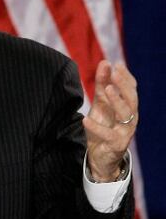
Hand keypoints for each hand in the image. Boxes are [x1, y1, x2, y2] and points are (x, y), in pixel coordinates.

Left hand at [83, 60, 137, 181]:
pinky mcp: (116, 144)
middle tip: (115, 72)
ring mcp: (125, 131)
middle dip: (124, 85)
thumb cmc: (103, 127)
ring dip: (117, 100)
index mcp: (128, 107)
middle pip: (132, 99)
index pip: (131, 89)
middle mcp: (130, 118)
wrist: (100, 156)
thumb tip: (105, 62)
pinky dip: (97, 127)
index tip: (117, 64)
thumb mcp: (100, 105)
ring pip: (126, 114)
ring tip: (107, 89)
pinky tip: (86, 119)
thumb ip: (102, 85)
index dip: (125, 77)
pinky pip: (108, 135)